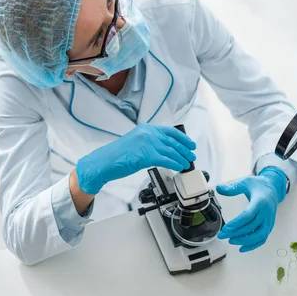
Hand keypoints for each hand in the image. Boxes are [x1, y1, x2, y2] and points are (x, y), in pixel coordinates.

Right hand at [76, 124, 196, 193]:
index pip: (170, 131)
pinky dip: (175, 164)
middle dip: (185, 150)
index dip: (183, 138)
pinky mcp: (146, 155)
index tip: (191, 144)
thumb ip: (151, 142)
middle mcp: (148, 133)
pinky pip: (166, 160)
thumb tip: (168, 149)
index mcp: (147, 128)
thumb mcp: (137, 142)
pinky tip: (179, 167)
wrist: (104, 162)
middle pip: (173, 142)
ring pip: (172, 152)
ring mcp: (147, 144)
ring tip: (187, 163)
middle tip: (192, 156)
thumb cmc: (119, 155)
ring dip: (182, 158)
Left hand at [216, 167, 286, 251]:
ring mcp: (269, 221)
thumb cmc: (258, 186)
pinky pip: (263, 238)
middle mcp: (266, 212)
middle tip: (222, 235)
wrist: (273, 189)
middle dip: (235, 233)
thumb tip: (218, 188)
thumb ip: (232, 187)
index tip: (226, 228)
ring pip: (259, 235)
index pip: (248, 215)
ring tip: (231, 241)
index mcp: (260, 201)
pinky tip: (242, 248)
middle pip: (251, 227)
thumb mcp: (245, 182)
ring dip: (244, 240)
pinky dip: (253, 245)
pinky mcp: (269, 226)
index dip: (237, 223)